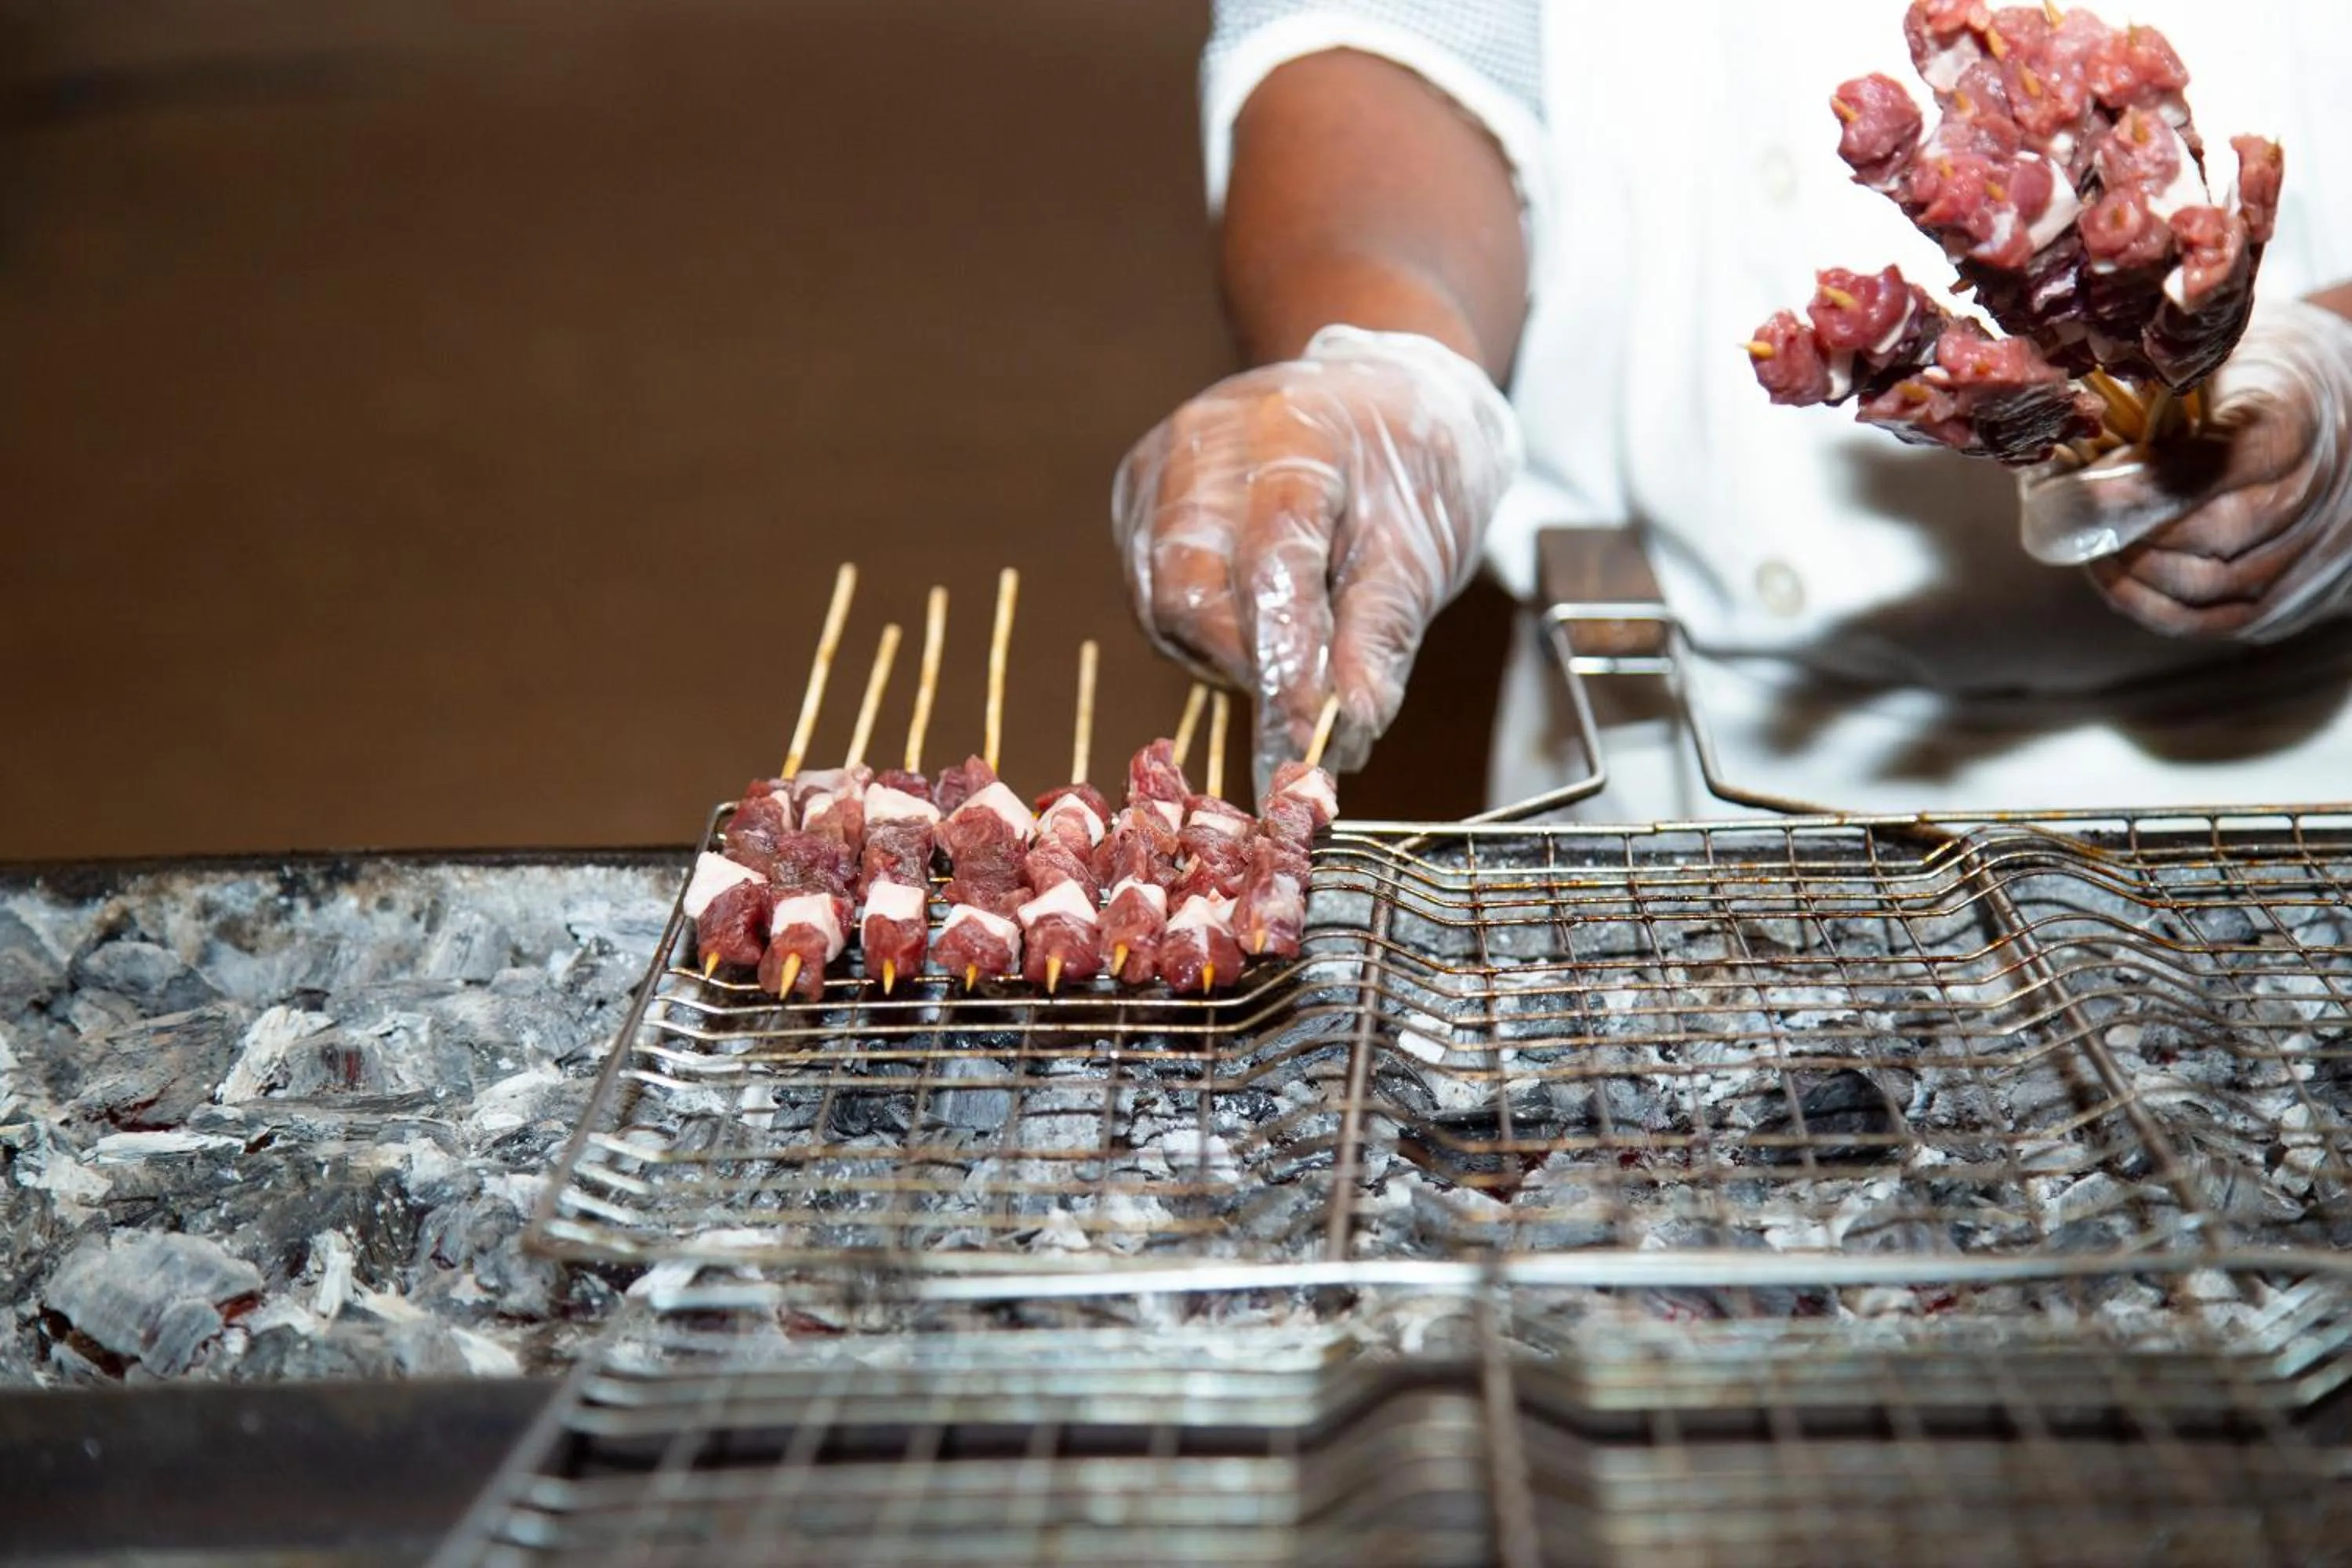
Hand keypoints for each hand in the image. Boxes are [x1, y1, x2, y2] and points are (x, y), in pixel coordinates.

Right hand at [1112, 326, 1519, 784]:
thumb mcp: (1422, 548)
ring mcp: (1159, 465)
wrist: (1377, 393)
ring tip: (1291, 649)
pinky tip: (1254, 621)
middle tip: (1306, 711)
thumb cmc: (1410, 469)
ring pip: (1160, 601)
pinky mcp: (1137, 492)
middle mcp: (1205, 443)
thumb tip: (1347, 728)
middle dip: (1245, 667)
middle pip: (1188, 591)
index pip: (1270, 571)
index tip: (1310, 743)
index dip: (1286, 668)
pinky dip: (1203, 630)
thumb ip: (1379, 636)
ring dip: (1223, 654)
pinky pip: (1150, 590)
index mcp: (1292, 439)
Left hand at [2020, 299, 2351, 640]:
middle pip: (2211, 534)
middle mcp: (2321, 487)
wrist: (2332, 407)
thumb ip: (2150, 382)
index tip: (2068, 488)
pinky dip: (2149, 603)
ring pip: (2207, 585)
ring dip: (2130, 568)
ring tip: (2087, 538)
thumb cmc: (2245, 373)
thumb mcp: (2207, 352)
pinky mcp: (2295, 596)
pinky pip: (2212, 621)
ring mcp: (2315, 549)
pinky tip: (2114, 571)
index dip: (2134, 487)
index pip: (2217, 464)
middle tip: (2067, 515)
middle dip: (2127, 529)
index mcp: (2296, 413)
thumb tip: (2060, 413)